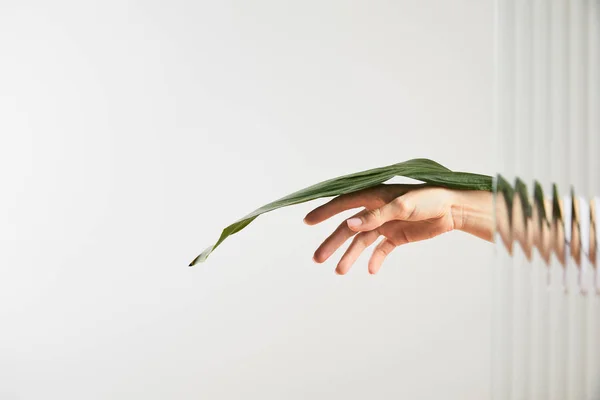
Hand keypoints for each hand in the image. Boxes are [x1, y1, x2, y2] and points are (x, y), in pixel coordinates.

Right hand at [304, 184, 493, 274]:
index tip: (307, 221)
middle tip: (317, 258)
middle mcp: (375, 210)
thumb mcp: (402, 206)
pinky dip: (375, 260)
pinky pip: (380, 250)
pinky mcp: (396, 236)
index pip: (343, 204)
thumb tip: (349, 225)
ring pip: (361, 242)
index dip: (324, 212)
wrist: (454, 210)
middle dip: (332, 243)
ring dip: (350, 256)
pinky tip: (371, 270)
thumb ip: (376, 216)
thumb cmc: (430, 199)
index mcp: (373, 196)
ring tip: (339, 271)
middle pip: (348, 228)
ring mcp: (385, 224)